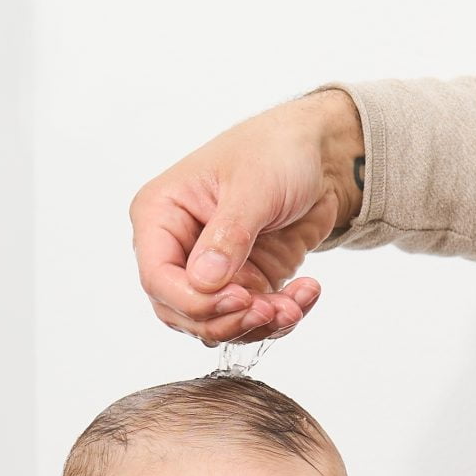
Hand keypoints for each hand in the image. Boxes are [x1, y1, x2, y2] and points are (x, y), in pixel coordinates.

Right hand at [130, 91, 366, 343]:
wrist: (319, 155)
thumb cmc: (276, 151)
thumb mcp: (253, 186)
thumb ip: (228, 235)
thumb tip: (203, 282)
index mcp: (161, 214)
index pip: (157, 276)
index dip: (194, 300)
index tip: (241, 298)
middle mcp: (177, 247)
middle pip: (182, 310)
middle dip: (227, 320)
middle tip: (268, 310)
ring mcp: (210, 270)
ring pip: (217, 323)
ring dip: (257, 324)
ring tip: (295, 305)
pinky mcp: (243, 282)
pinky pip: (251, 318)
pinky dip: (280, 316)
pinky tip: (307, 293)